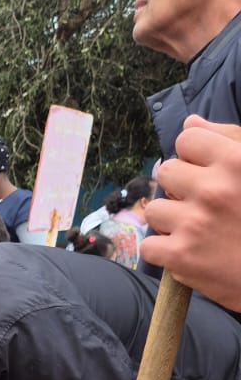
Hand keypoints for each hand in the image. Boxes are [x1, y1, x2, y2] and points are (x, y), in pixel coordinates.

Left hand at [143, 117, 240, 307]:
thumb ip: (228, 140)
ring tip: (195, 230)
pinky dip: (163, 252)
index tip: (205, 173)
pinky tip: (185, 252)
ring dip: (170, 220)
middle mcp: (213, 188)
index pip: (186, 140)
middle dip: (179, 188)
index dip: (193, 157)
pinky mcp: (181, 256)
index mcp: (236, 161)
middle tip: (201, 205)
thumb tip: (190, 123)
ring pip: (155, 209)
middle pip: (165, 172)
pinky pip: (149, 245)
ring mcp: (194, 223)